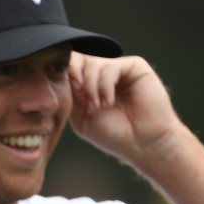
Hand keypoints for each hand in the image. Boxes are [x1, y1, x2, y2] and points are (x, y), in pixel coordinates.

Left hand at [67, 52, 186, 172]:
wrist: (143, 143)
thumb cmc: (113, 134)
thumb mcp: (80, 116)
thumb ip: (70, 95)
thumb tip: (60, 74)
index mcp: (87, 84)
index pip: (68, 67)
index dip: (62, 74)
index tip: (66, 93)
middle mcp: (102, 74)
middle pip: (78, 59)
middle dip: (74, 77)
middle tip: (80, 96)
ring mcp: (118, 69)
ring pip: (92, 63)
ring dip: (91, 87)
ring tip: (98, 108)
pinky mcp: (134, 67)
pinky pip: (110, 66)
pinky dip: (105, 85)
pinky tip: (109, 103)